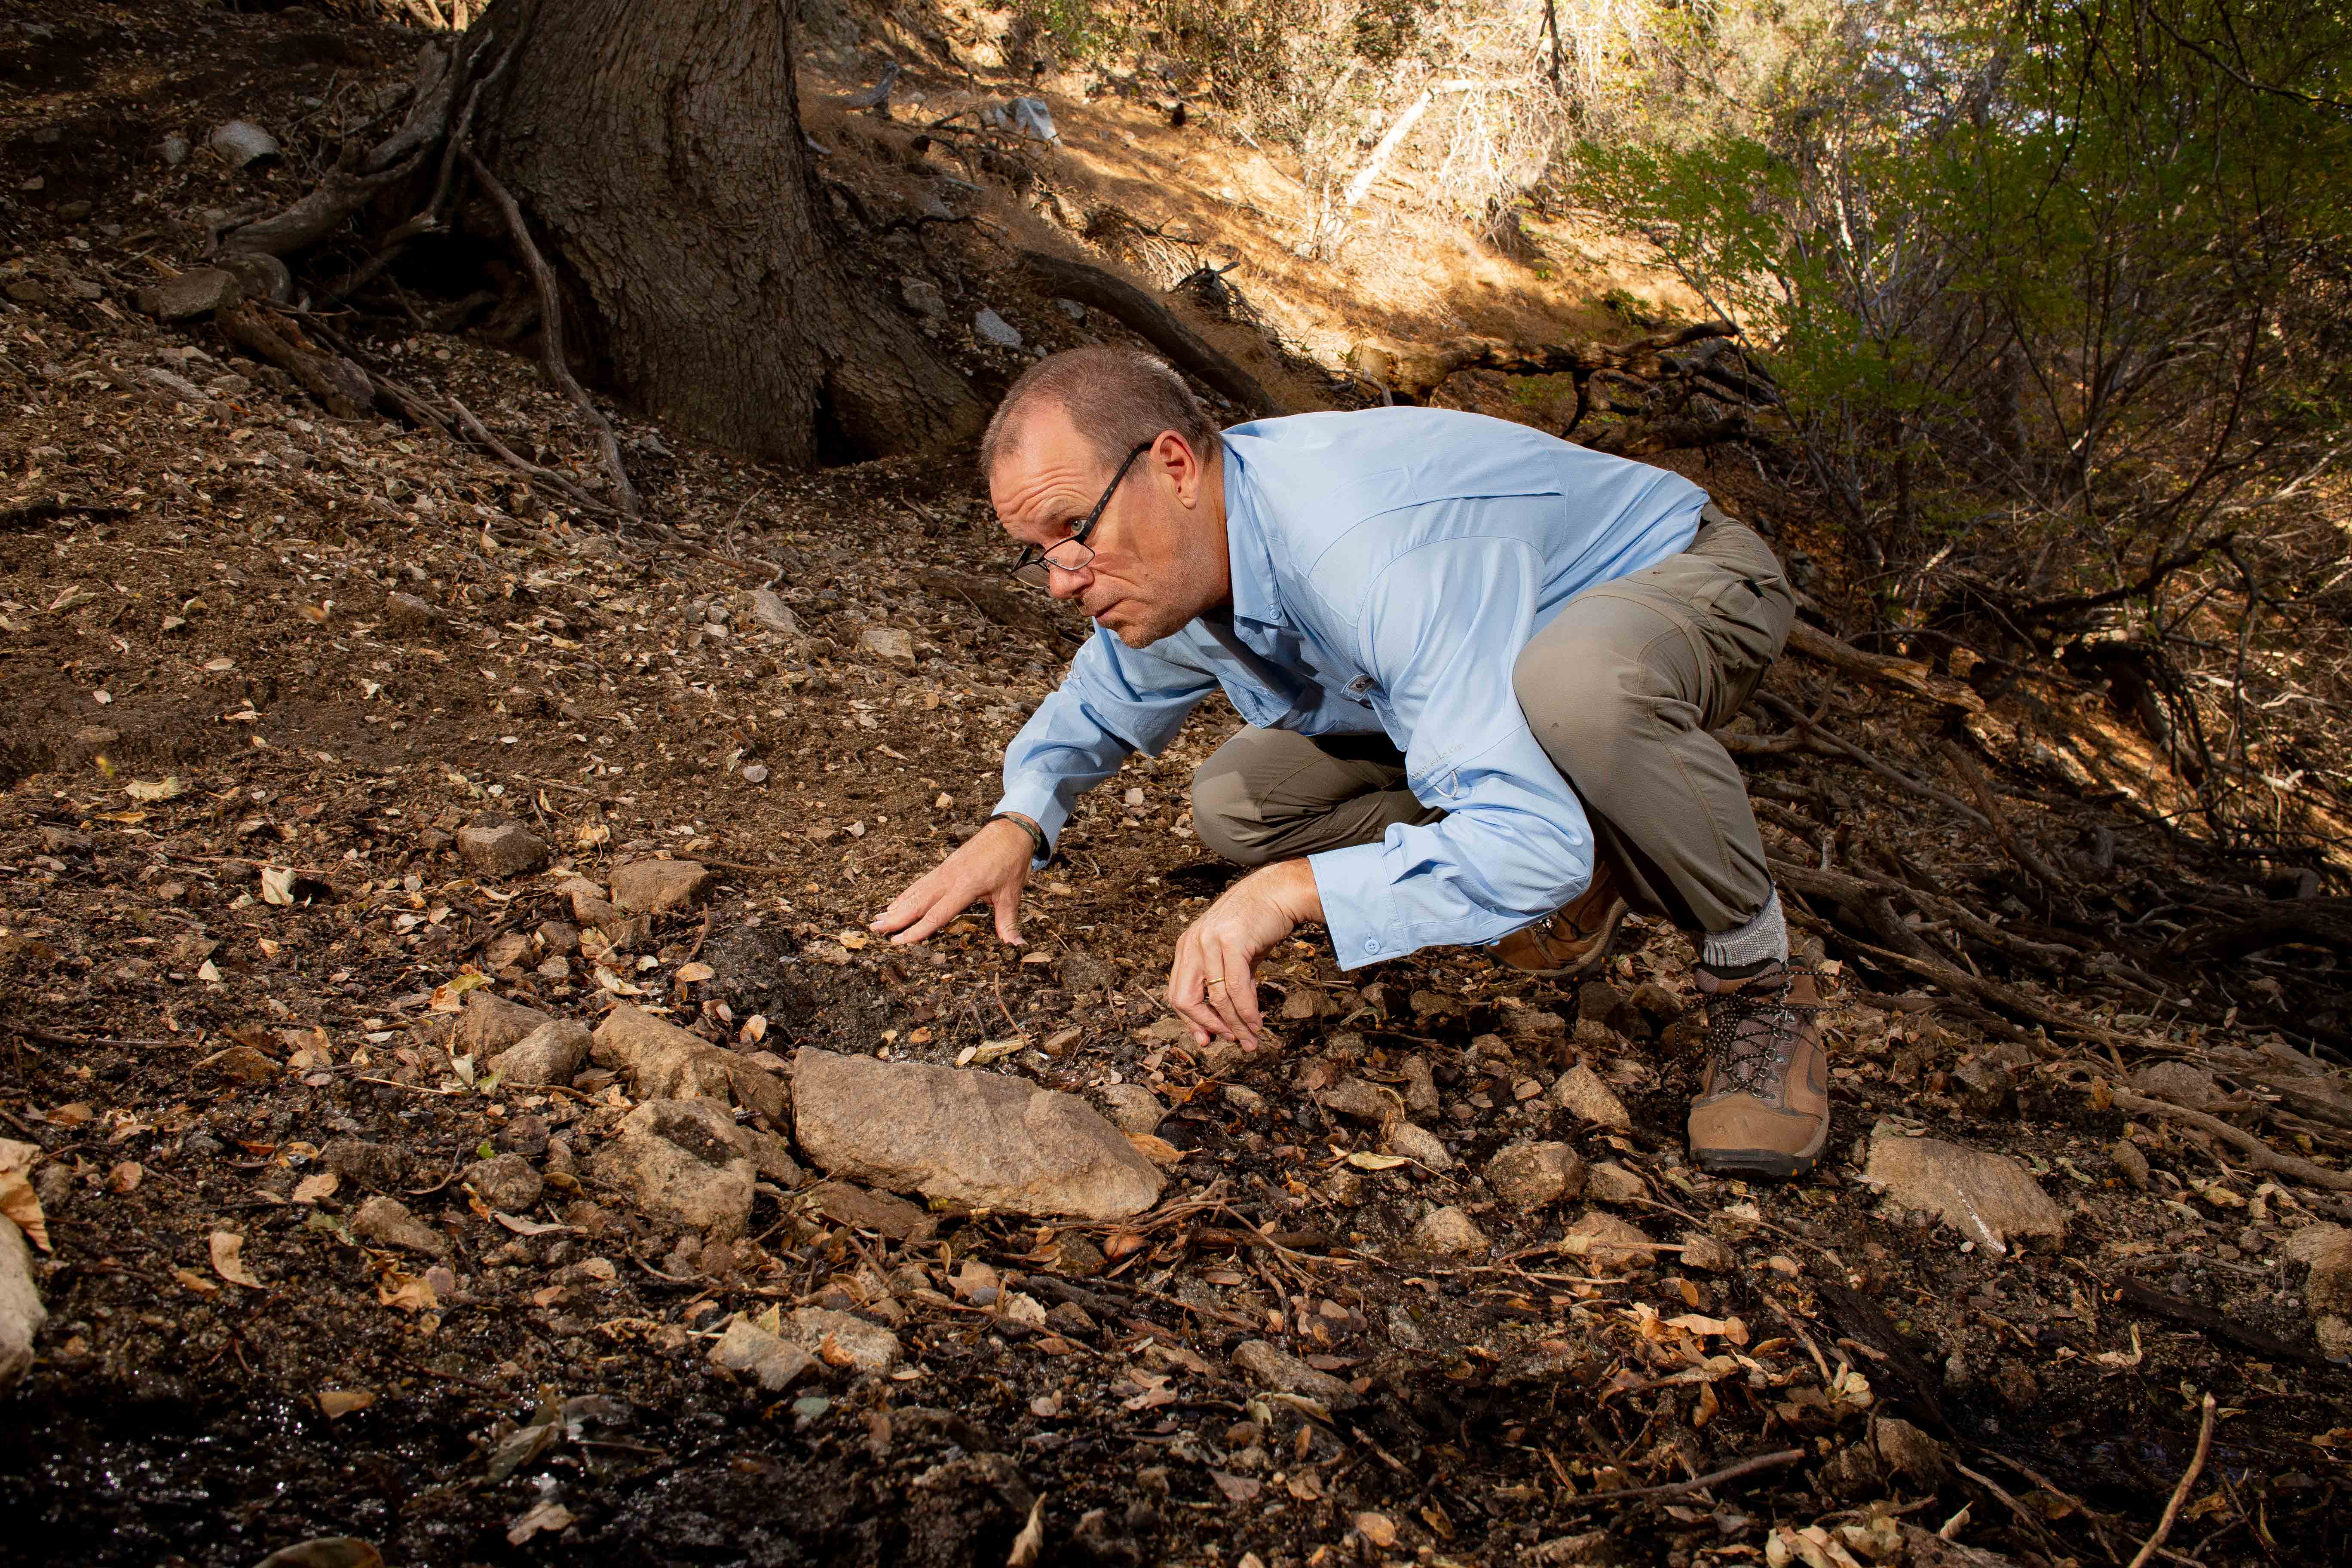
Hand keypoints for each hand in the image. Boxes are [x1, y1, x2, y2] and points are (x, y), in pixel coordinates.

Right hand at [870, 817, 1035, 946]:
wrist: (1010, 830)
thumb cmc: (1011, 862)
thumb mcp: (1012, 894)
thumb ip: (1008, 921)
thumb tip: (1017, 946)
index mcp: (965, 887)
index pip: (936, 914)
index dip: (916, 931)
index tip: (898, 942)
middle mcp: (949, 878)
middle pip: (917, 902)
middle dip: (895, 918)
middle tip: (874, 929)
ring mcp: (944, 871)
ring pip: (915, 892)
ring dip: (896, 906)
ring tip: (877, 919)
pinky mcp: (944, 866)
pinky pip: (921, 883)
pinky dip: (906, 894)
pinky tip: (896, 902)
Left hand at [1166, 859, 1323, 1051]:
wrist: (1280, 892)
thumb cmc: (1258, 923)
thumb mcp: (1234, 954)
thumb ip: (1226, 981)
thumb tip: (1231, 1018)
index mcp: (1187, 945)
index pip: (1178, 992)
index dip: (1191, 1020)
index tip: (1207, 1038)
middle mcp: (1192, 943)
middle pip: (1185, 999)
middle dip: (1208, 1025)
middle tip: (1230, 1040)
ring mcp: (1209, 941)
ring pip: (1216, 998)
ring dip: (1235, 1024)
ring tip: (1251, 1039)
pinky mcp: (1231, 942)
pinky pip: (1236, 989)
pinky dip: (1247, 1011)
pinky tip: (1257, 1022)